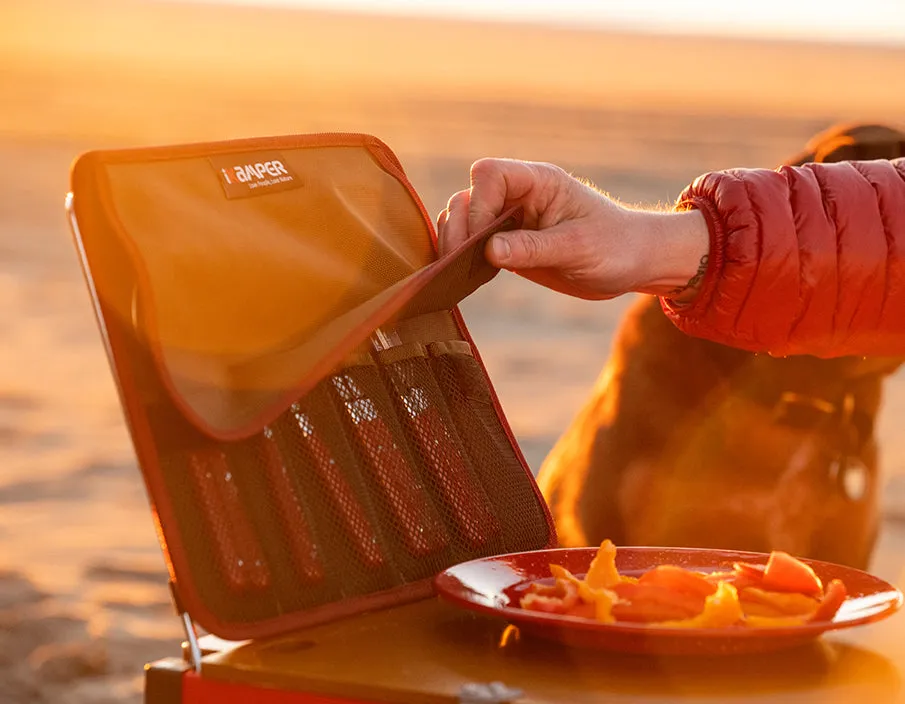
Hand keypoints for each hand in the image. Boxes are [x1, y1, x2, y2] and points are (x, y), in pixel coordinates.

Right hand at [436, 158, 708, 300]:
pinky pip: (473, 244)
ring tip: (457, 271)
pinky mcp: (509, 245)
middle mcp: (520, 196)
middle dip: (459, 226)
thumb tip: (487, 250)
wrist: (633, 262)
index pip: (490, 175)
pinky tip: (465, 277)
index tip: (484, 239)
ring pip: (463, 219)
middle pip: (468, 196)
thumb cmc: (616, 247)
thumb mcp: (578, 248)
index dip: (479, 204)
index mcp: (539, 182)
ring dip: (455, 242)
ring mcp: (512, 220)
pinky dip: (462, 258)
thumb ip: (533, 248)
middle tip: (460, 261)